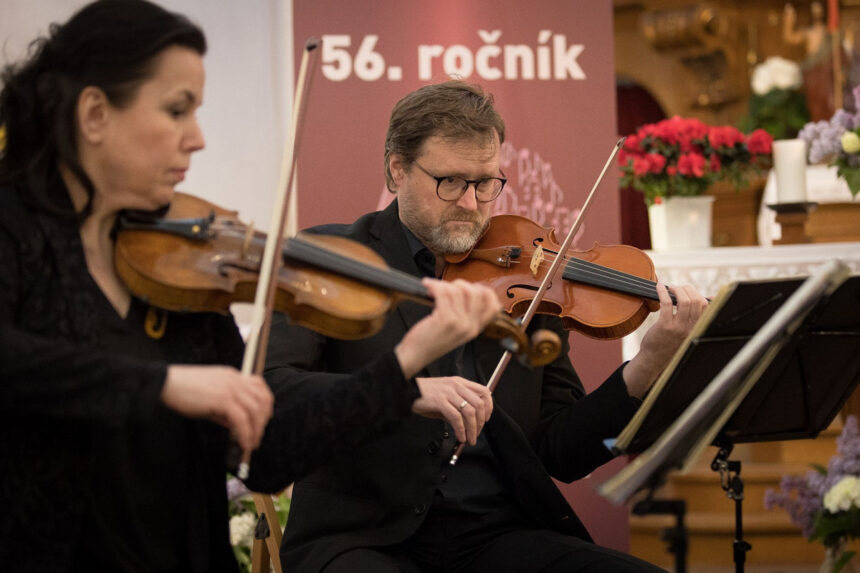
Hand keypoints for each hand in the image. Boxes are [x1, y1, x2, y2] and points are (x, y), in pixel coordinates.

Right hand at [161, 365, 273, 451]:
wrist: (166, 383)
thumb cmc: (183, 391)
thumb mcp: (210, 399)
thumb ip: (225, 411)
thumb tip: (237, 427)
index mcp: (233, 376)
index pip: (260, 387)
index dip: (266, 405)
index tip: (263, 420)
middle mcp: (235, 380)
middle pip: (263, 399)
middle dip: (264, 420)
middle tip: (258, 436)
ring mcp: (230, 388)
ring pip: (255, 410)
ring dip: (256, 430)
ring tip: (251, 443)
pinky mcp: (222, 399)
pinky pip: (241, 419)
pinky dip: (245, 433)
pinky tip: (243, 443)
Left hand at [394, 278, 500, 378]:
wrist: (415, 355)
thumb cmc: (431, 340)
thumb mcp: (455, 331)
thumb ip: (464, 315)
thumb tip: (465, 289)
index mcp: (475, 330)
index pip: (493, 307)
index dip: (486, 291)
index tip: (472, 286)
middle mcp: (470, 327)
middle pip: (477, 293)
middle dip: (461, 284)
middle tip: (447, 287)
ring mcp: (459, 323)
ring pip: (458, 291)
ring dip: (443, 284)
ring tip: (433, 287)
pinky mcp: (445, 320)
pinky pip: (443, 292)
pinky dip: (434, 285)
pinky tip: (427, 285)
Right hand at [412, 376, 492, 444]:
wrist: (406, 391)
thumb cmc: (424, 395)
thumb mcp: (445, 397)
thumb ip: (457, 406)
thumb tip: (468, 423)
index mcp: (459, 382)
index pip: (483, 391)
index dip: (489, 406)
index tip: (486, 419)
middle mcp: (456, 385)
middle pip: (479, 404)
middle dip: (481, 422)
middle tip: (477, 433)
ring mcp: (448, 393)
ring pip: (469, 412)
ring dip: (472, 429)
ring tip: (469, 439)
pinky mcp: (440, 401)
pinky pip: (456, 418)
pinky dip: (461, 430)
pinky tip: (460, 436)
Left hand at [623, 282, 707, 397]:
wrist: (655, 359)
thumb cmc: (670, 343)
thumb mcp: (688, 332)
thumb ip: (695, 317)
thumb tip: (707, 297)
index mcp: (698, 328)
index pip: (706, 305)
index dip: (697, 293)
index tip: (687, 291)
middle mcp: (691, 328)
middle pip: (696, 300)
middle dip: (687, 289)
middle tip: (678, 288)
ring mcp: (679, 327)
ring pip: (684, 300)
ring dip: (677, 289)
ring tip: (670, 288)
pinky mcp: (665, 326)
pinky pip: (667, 303)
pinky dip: (663, 292)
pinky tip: (659, 288)